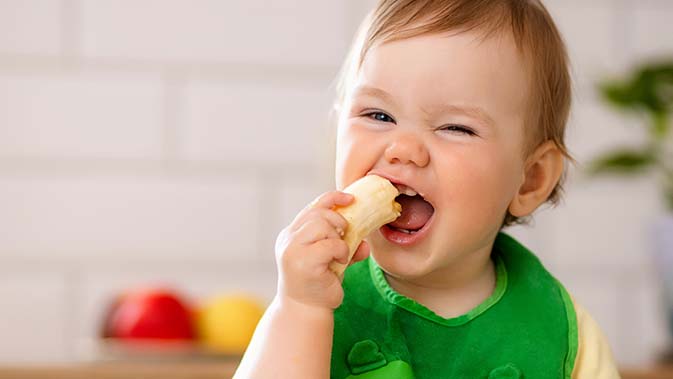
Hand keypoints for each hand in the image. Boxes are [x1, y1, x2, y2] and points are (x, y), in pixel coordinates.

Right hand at [275, 191, 369, 309]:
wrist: (306, 311)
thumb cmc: (318, 285)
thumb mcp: (332, 260)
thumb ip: (346, 246)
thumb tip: (366, 244)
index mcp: (291, 235)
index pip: (312, 207)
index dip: (332, 198)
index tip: (350, 198)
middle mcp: (288, 239)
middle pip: (318, 214)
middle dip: (338, 222)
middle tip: (344, 238)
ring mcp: (292, 250)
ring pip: (322, 225)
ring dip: (339, 238)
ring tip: (340, 254)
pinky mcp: (303, 262)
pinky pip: (330, 244)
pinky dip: (341, 251)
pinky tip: (341, 262)